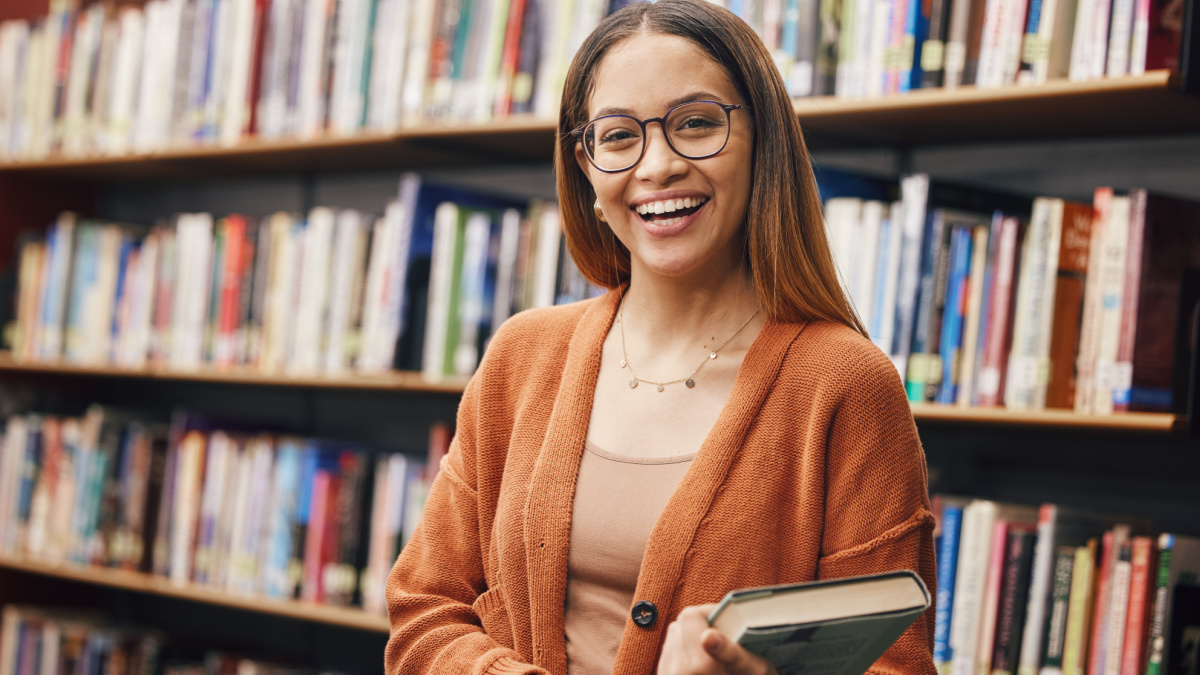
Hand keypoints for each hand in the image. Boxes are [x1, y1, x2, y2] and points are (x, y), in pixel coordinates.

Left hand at [657, 605, 778, 674]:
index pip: (690, 616)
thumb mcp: (756, 671)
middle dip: (700, 627)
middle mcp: (679, 673)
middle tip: (725, 640)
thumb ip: (732, 652)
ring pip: (672, 639)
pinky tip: (702, 668)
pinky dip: (683, 654)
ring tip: (713, 655)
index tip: (729, 624)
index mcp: (701, 668)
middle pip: (678, 625)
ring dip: (690, 640)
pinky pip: (668, 656)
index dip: (711, 613)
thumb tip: (709, 636)